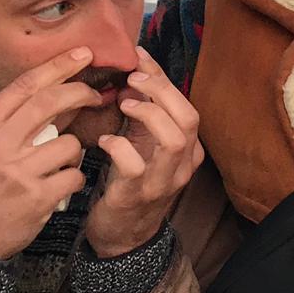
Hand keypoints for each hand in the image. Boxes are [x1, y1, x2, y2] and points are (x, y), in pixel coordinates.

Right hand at [0, 47, 102, 261]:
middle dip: (79, 93)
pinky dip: (74, 178)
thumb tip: (65, 90)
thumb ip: (16, 119)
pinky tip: (59, 185)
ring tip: (59, 163)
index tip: (83, 54)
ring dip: (74, 150)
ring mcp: (18, 173)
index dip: (58, 67)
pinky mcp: (37, 198)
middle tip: (95, 94)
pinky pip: (75, 176)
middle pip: (49, 104)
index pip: (24, 86)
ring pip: (70, 143)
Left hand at [84, 47, 203, 258]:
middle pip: (188, 118)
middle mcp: (183, 165)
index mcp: (189, 150)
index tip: (139, 57)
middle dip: (159, 91)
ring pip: (172, 140)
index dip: (163, 78)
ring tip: (123, 103)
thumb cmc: (132, 181)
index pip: (187, 105)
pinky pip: (134, 165)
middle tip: (131, 79)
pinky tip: (105, 141)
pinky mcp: (137, 195)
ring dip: (148, 114)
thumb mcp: (146, 145)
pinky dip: (118, 145)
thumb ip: (147, 112)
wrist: (123, 235)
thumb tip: (137, 70)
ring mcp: (163, 182)